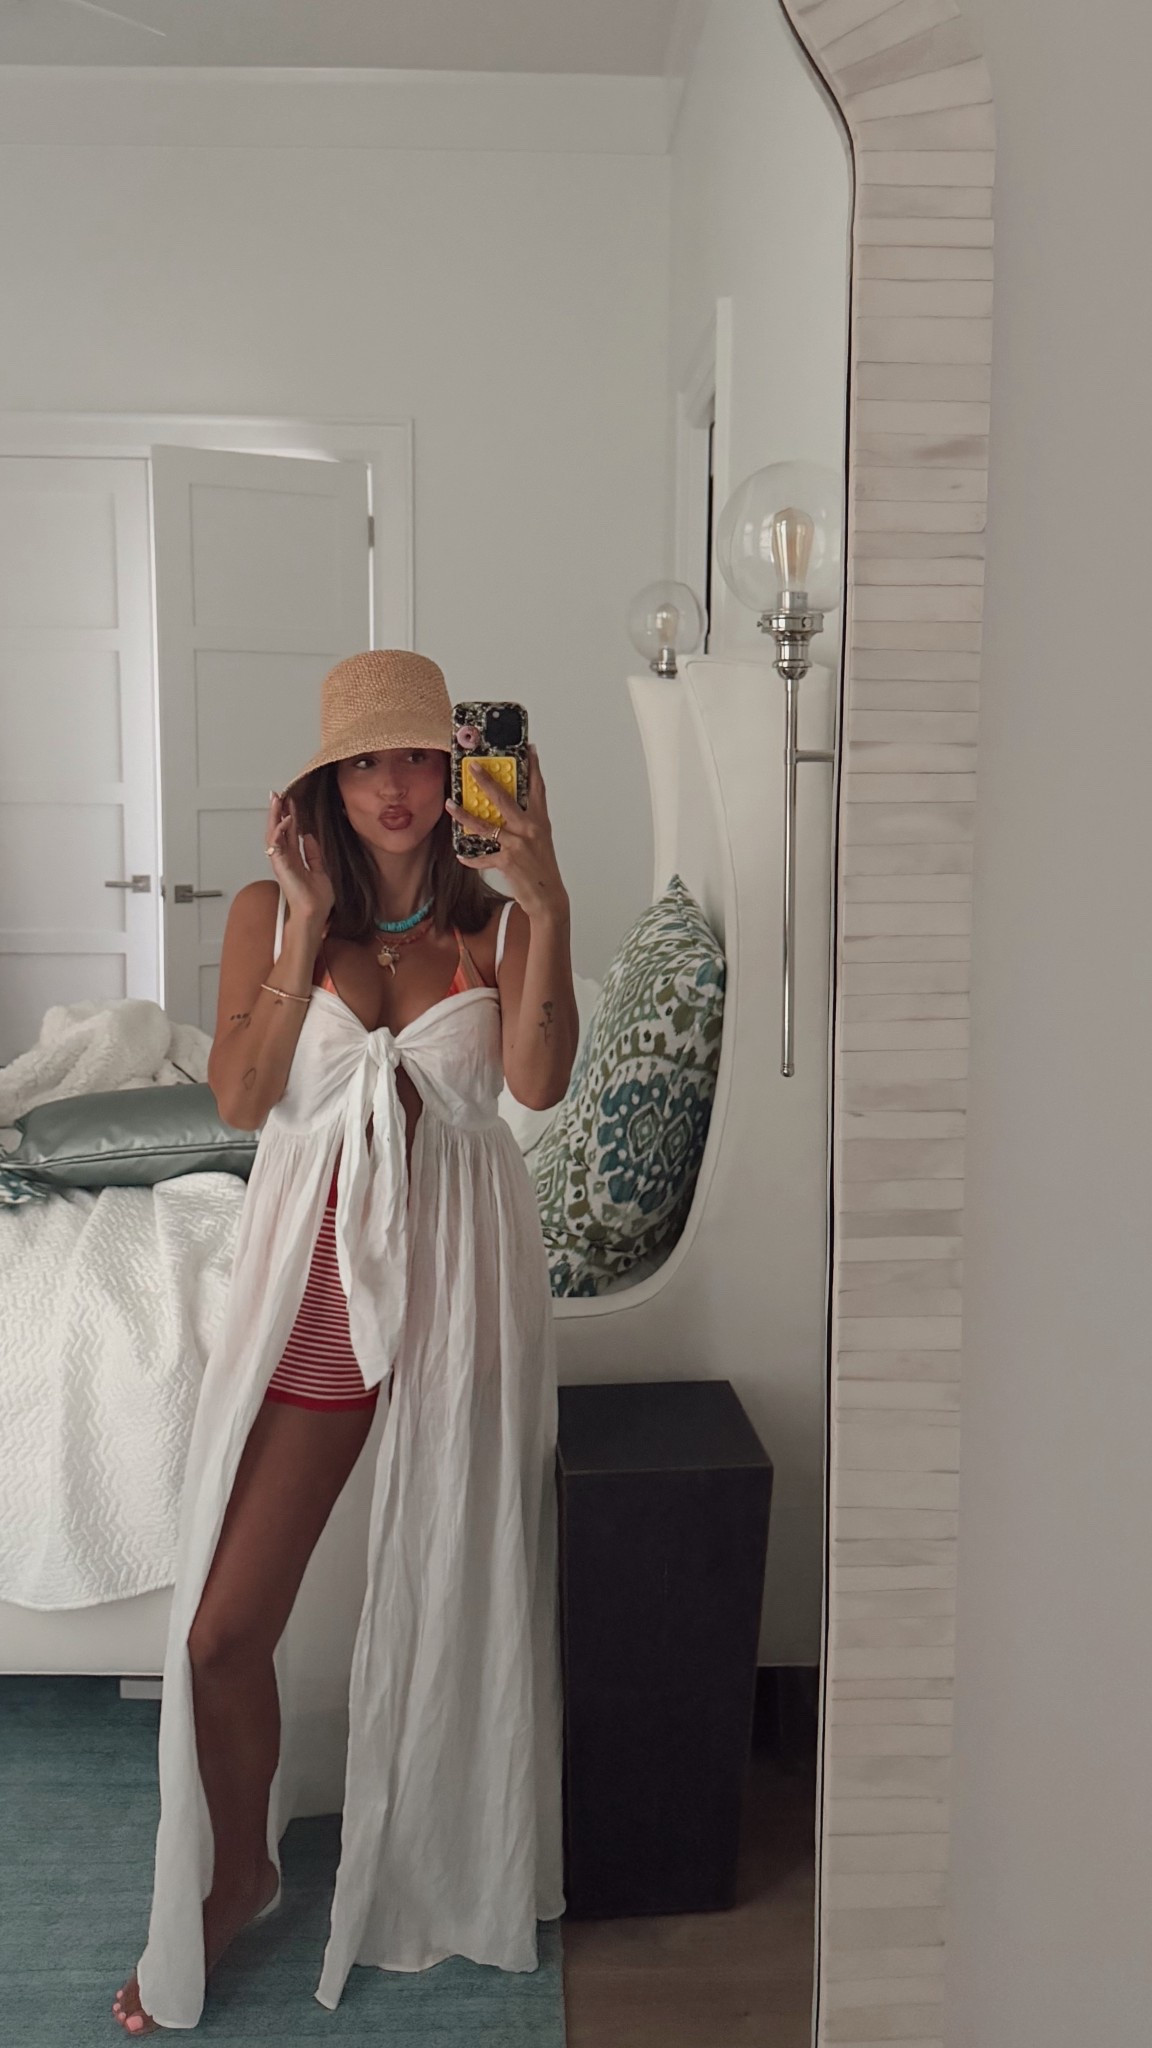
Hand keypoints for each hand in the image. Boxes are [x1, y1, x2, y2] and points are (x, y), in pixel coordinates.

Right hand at [265, 791, 333, 930]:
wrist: (314, 914)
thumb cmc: (316, 900)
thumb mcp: (320, 870)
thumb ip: (314, 854)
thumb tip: (310, 836)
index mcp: (294, 859)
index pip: (289, 832)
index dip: (289, 816)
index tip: (290, 800)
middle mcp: (285, 859)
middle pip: (278, 830)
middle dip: (277, 811)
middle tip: (277, 795)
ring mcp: (281, 862)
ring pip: (273, 833)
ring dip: (274, 816)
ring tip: (276, 800)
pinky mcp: (281, 865)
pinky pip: (276, 845)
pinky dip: (280, 830)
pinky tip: (285, 819)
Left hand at [446, 746, 568, 923]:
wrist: (548, 896)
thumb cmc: (542, 868)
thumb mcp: (540, 840)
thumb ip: (526, 823)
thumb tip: (507, 811)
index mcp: (539, 821)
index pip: (538, 788)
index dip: (533, 768)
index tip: (529, 749)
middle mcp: (529, 829)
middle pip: (505, 799)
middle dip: (487, 781)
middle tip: (474, 767)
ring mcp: (518, 844)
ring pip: (485, 825)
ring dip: (464, 815)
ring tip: (450, 804)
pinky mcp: (507, 861)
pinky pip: (483, 857)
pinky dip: (471, 858)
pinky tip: (461, 855)